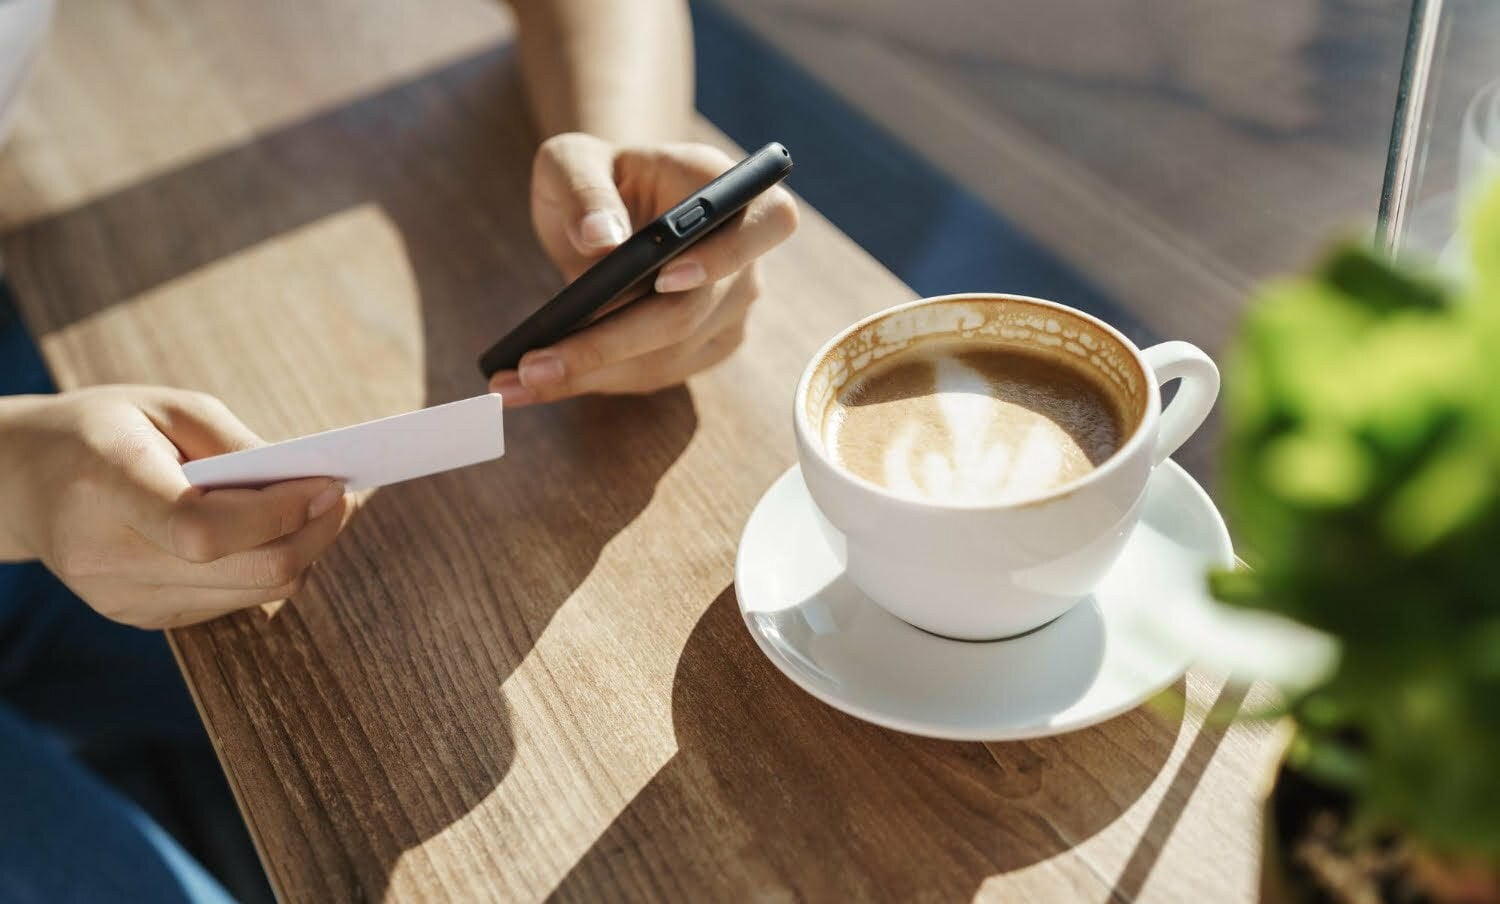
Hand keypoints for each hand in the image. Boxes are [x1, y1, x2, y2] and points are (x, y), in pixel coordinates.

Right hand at [0, 386, 349, 628]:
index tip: (330, 484)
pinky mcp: (142, 617)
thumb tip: (313, 484)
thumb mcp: (169, 409)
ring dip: (301, 552)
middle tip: (343, 496)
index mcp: (106, 489)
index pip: (202, 530)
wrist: (21, 481)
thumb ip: (241, 447)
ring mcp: (122, 598)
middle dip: (313, 534)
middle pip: (245, 572)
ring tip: (313, 509)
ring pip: (252, 594)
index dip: (280, 514)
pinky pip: (234, 601)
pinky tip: (266, 533)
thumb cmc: (105, 430)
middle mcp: (108, 558)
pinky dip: (266, 567)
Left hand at [490, 133, 798, 404]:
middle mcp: (744, 254)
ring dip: (592, 374)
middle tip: (534, 365)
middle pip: (690, 312)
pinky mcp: (707, 344)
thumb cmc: (594, 175)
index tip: (665, 278)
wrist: (608, 206)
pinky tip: (543, 383)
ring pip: (668, 356)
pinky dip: (598, 381)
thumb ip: (585, 190)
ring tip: (515, 383)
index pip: (764, 222)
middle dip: (609, 343)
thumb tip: (600, 237)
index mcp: (723, 188)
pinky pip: (656, 373)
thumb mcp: (572, 161)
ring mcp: (731, 305)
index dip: (723, 255)